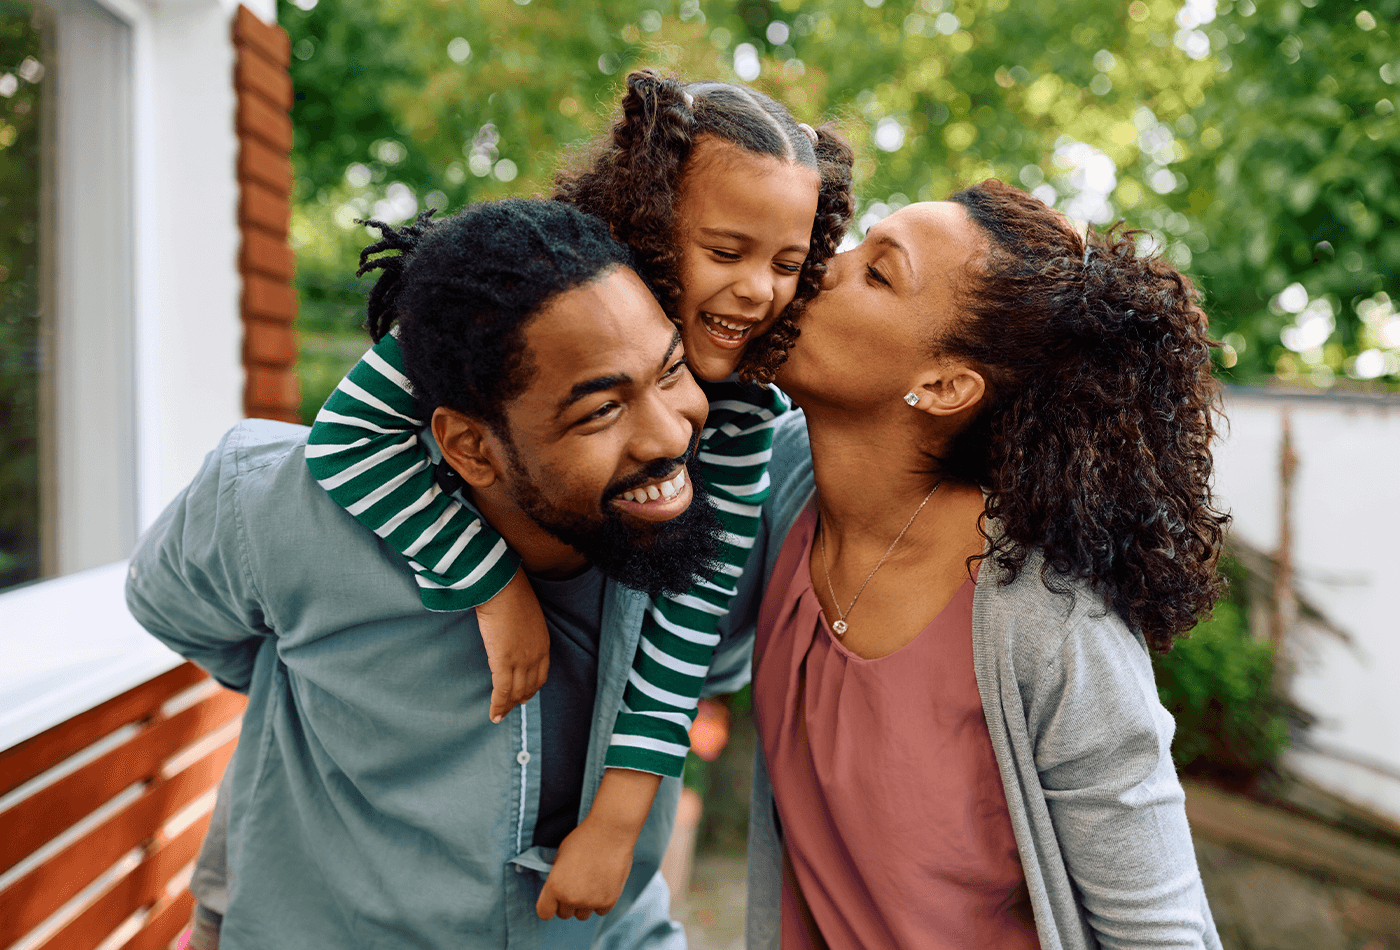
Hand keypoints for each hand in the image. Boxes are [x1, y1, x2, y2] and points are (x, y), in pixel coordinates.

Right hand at [477, 568, 549, 722]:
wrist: (502, 587)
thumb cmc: (510, 594)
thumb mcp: (526, 616)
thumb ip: (523, 631)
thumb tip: (510, 635)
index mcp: (543, 644)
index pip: (540, 674)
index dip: (531, 687)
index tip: (524, 694)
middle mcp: (535, 656)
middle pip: (528, 686)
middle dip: (519, 699)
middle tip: (510, 708)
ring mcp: (520, 660)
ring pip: (515, 692)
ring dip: (507, 706)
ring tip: (499, 715)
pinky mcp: (503, 661)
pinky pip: (501, 690)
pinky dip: (498, 705)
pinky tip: (493, 715)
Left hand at [535, 817, 634, 920]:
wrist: (611, 831)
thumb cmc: (584, 838)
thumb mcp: (561, 855)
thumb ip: (557, 875)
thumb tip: (558, 887)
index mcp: (554, 886)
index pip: (544, 912)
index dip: (549, 906)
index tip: (554, 901)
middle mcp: (571, 898)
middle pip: (564, 914)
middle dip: (568, 903)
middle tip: (577, 885)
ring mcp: (591, 901)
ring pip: (583, 915)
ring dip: (585, 904)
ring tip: (591, 884)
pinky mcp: (609, 901)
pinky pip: (600, 911)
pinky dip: (601, 901)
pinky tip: (603, 884)